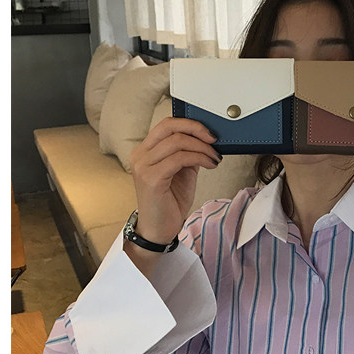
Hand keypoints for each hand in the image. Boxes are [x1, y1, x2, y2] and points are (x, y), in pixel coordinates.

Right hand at [128, 118, 220, 244]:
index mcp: (145, 150)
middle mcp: (140, 155)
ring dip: (202, 148)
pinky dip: (200, 158)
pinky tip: (210, 165)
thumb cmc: (170, 201)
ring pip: (178, 142)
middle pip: (169, 127)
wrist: (159, 229)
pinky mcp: (151, 178)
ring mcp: (143, 166)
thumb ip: (189, 152)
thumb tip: (207, 138)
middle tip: (213, 140)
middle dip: (196, 129)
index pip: (167, 124)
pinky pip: (180, 158)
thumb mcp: (182, 170)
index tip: (209, 132)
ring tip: (214, 158)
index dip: (190, 124)